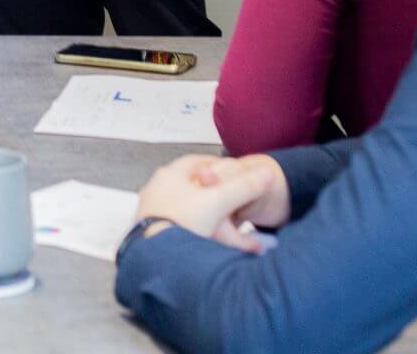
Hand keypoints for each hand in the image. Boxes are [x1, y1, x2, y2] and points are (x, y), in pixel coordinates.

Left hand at [134, 154, 281, 251]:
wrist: (154, 254)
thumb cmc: (183, 222)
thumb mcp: (218, 202)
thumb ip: (243, 187)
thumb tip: (268, 172)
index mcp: (170, 174)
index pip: (198, 161)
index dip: (219, 165)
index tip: (234, 173)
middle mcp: (156, 187)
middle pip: (187, 181)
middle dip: (208, 188)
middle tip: (226, 196)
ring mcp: (150, 208)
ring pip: (179, 202)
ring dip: (197, 207)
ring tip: (215, 216)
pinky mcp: (148, 228)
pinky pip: (172, 220)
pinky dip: (187, 223)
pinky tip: (197, 232)